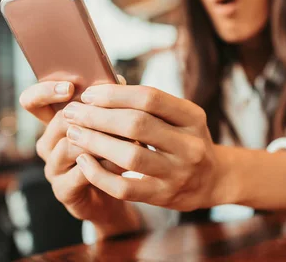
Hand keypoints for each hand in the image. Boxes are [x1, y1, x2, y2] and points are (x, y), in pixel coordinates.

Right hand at [21, 79, 141, 237]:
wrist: (118, 192)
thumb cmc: (114, 152)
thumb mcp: (110, 124)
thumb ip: (108, 104)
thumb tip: (118, 79)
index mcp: (54, 123)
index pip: (32, 101)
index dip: (45, 91)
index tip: (70, 87)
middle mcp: (48, 144)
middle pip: (59, 121)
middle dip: (91, 116)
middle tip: (119, 113)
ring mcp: (52, 168)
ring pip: (68, 146)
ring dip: (100, 141)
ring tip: (127, 138)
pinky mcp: (63, 191)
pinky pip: (80, 173)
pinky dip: (105, 165)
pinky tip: (123, 163)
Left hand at [62, 84, 226, 211]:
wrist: (212, 179)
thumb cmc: (185, 140)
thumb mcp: (181, 117)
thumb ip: (150, 105)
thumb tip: (101, 89)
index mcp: (192, 117)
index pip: (150, 98)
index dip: (115, 94)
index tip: (89, 94)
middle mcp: (189, 145)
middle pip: (137, 124)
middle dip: (98, 116)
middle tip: (73, 112)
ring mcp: (178, 173)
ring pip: (130, 156)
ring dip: (95, 142)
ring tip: (73, 133)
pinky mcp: (164, 196)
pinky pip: (125, 188)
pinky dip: (99, 174)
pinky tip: (83, 161)